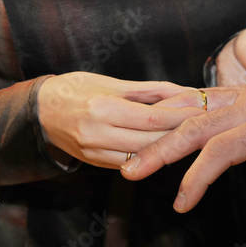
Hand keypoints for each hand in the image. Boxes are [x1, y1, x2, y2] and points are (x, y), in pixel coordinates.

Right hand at [37, 72, 204, 168]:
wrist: (41, 110)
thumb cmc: (78, 89)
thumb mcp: (113, 83)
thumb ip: (152, 90)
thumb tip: (185, 92)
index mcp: (103, 108)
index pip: (152, 118)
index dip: (181, 117)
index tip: (202, 112)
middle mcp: (97, 133)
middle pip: (151, 140)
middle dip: (181, 134)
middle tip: (204, 126)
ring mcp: (94, 152)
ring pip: (143, 156)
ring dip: (169, 148)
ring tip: (191, 138)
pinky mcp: (94, 163)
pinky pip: (130, 163)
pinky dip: (150, 156)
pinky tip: (166, 148)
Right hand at [121, 65, 245, 231]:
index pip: (221, 151)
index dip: (197, 179)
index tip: (181, 204)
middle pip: (197, 126)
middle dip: (160, 151)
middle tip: (130, 172)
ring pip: (196, 110)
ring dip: (164, 131)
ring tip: (136, 151)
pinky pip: (207, 100)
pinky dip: (181, 111)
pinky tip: (162, 120)